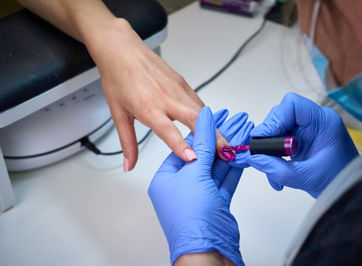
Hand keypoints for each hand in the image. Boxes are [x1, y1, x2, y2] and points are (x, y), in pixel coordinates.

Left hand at [85, 19, 228, 170]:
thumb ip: (128, 143)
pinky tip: (210, 125)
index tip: (194, 158)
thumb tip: (129, 164)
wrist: (121, 49)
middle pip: (196, 119)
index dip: (182, 146)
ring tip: (224, 144)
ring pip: (202, 110)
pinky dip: (207, 116)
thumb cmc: (118, 78)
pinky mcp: (183, 82)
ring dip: (214, 128)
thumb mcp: (118, 113)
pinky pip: (198, 102)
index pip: (169, 131)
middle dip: (213, 137)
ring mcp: (177, 88)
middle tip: (226, 153)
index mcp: (148, 107)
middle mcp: (166, 97)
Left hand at [148, 107, 252, 264]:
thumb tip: (204, 120)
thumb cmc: (191, 220)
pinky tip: (243, 152)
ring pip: (217, 166)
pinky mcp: (216, 202)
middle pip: (203, 154)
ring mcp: (200, 195)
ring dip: (230, 149)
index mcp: (166, 178)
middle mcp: (182, 186)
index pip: (184, 146)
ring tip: (243, 130)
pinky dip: (235, 165)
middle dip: (220, 137)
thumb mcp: (194, 175)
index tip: (215, 116)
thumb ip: (202, 145)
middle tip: (234, 120)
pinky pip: (225, 178)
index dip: (201, 129)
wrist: (207, 252)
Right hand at [246, 93, 358, 197]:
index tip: (263, 138)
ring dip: (270, 150)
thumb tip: (252, 158)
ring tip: (272, 172)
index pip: (292, 105)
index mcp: (323, 122)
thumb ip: (276, 169)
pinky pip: (281, 140)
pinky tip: (277, 174)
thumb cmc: (336, 181)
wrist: (351, 192)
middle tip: (264, 157)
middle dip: (269, 137)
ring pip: (278, 128)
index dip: (274, 119)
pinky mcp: (302, 139)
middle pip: (281, 115)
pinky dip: (275, 156)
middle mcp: (315, 120)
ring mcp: (308, 129)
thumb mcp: (305, 177)